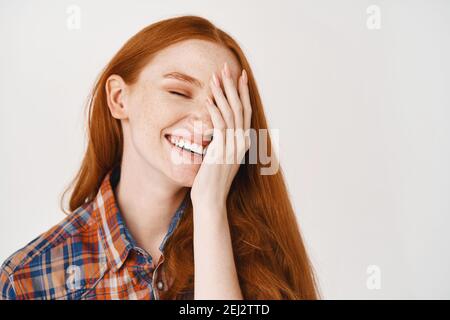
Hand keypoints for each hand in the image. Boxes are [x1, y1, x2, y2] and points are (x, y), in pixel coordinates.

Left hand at [190, 62, 251, 209]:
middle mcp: (241, 142)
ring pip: (230, 113)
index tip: (240, 76)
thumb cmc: (212, 181)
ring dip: (222, 94)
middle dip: (233, 86)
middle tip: (227, 68)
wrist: (211, 199)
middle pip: (240, 108)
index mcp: (242, 142)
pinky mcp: (221, 151)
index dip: (242, 92)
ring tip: (216, 77)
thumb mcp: (221, 158)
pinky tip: (208, 99)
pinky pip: (219, 126)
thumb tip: (218, 132)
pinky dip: (214, 111)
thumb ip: (222, 143)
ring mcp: (232, 146)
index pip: (245, 111)